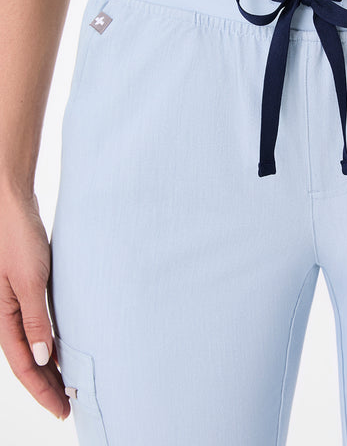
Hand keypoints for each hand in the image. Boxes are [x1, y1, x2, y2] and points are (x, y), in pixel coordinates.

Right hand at [0, 189, 69, 419]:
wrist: (14, 206)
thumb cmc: (19, 239)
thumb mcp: (30, 281)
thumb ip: (35, 320)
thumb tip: (45, 358)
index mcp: (2, 317)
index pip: (25, 365)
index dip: (43, 390)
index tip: (63, 409)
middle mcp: (7, 315)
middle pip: (29, 359)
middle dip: (48, 385)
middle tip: (71, 404)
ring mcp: (17, 303)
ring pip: (34, 344)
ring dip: (51, 365)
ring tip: (69, 384)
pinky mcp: (28, 289)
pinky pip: (38, 325)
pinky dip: (51, 341)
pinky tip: (65, 347)